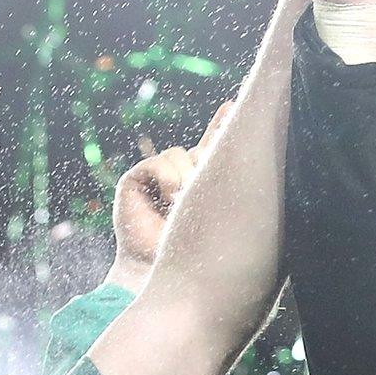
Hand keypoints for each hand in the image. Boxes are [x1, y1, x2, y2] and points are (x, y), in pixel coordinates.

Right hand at [103, 103, 229, 290]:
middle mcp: (180, 174)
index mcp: (203, 182)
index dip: (223, 126)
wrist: (162, 269)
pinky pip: (161, 162)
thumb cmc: (197, 248)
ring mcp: (156, 174)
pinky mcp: (135, 178)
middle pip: (201, 148)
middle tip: (202, 186)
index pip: (215, 148)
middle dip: (208, 160)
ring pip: (182, 155)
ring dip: (187, 180)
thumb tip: (240, 144)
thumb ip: (225, 177)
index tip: (234, 105)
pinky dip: (167, 179)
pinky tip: (166, 200)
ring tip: (182, 206)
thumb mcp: (219, 208)